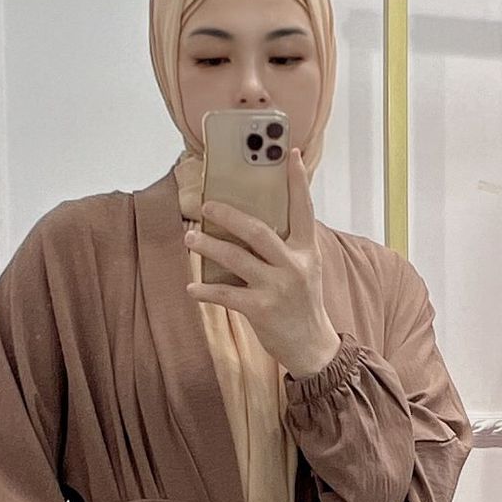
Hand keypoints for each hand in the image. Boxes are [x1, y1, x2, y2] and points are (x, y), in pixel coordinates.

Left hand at [185, 148, 342, 378]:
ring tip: (190, 237)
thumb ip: (285, 246)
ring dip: (208, 246)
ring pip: (236, 258)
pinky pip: (226, 294)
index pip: (303, 210)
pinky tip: (191, 287)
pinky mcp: (261, 310)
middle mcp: (293, 266)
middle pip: (257, 231)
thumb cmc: (302, 304)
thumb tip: (251, 223)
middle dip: (229, 215)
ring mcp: (277, 288)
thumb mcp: (304, 270)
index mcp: (306, 251)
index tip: (291, 154)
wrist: (312, 347)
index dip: (298, 182)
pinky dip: (205, 290)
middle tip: (206, 205)